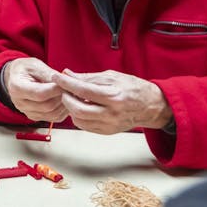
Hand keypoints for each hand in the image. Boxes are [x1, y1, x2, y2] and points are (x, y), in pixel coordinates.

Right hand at [1, 58, 70, 122]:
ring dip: (65, 104)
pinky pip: (54, 118)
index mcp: (17, 87)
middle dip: (62, 96)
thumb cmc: (26, 68)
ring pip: (52, 114)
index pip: (40, 94)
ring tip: (70, 93)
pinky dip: (63, 110)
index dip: (56, 89)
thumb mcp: (36, 65)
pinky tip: (66, 99)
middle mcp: (20, 103)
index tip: (66, 82)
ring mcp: (28, 112)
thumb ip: (49, 74)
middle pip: (47, 106)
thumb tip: (64, 82)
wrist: (17, 76)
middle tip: (71, 87)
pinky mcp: (36, 117)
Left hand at [52, 69, 171, 134]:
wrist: (150, 105)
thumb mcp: (111, 77)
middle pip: (77, 109)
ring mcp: (109, 124)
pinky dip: (78, 117)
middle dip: (66, 98)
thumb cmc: (132, 88)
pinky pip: (85, 126)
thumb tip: (67, 74)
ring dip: (71, 108)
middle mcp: (111, 113)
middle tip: (64, 90)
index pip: (82, 90)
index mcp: (113, 96)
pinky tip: (81, 107)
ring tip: (73, 98)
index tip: (57, 77)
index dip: (66, 83)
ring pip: (78, 120)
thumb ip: (88, 77)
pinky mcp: (107, 131)